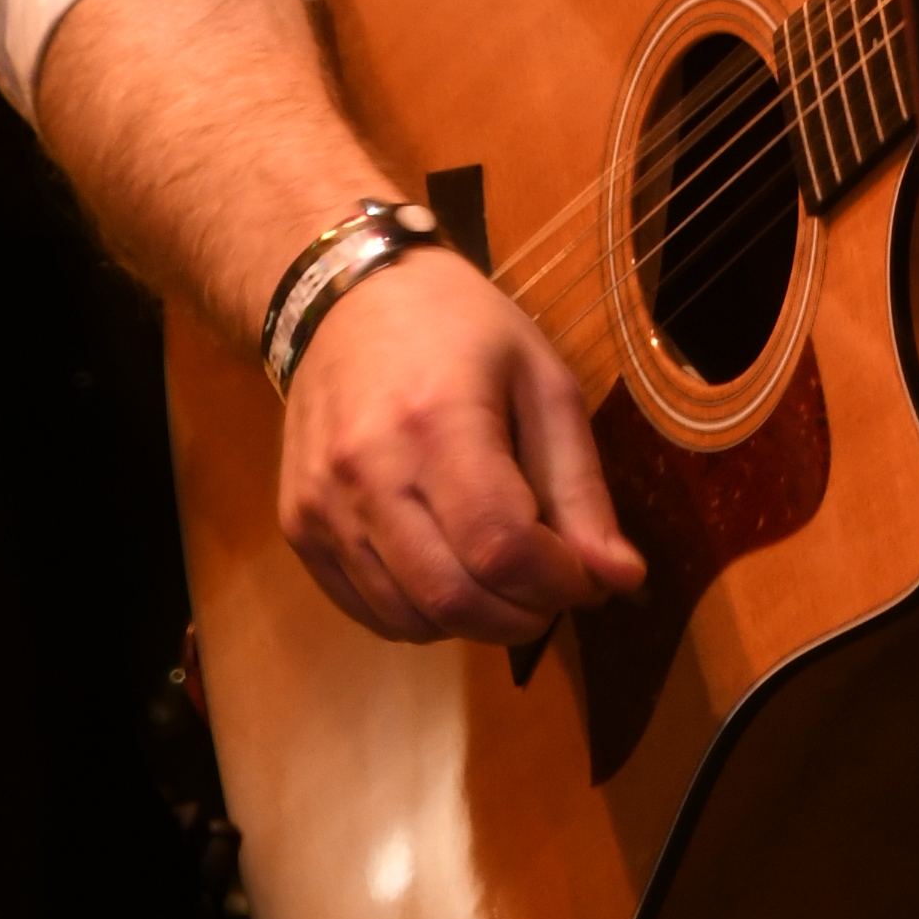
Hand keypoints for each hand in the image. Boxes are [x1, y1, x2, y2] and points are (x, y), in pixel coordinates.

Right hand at [276, 243, 645, 646]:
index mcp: (438, 422)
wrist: (346, 296)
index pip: (501, 547)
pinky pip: (367, 612)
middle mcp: (367, 471)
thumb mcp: (543, 383)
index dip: (557, 583)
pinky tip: (449, 572)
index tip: (585, 574)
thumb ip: (581, 487)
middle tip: (551, 588)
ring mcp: (321, 504)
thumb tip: (621, 580)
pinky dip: (422, 616)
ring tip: (503, 577)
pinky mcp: (296, 526)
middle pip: (454, 598)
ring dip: (474, 622)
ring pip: (410, 619)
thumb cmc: (461, 330)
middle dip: (523, 615)